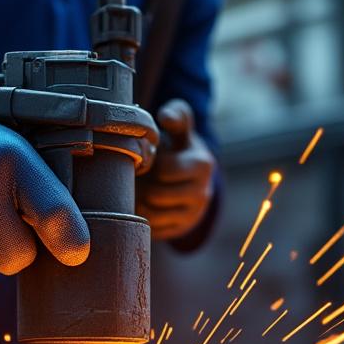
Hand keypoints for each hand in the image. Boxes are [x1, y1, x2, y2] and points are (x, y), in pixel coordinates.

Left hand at [136, 99, 215, 241]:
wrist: (191, 179)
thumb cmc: (178, 149)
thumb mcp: (180, 131)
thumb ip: (177, 115)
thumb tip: (166, 116)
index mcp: (202, 163)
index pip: (166, 169)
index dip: (153, 164)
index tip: (153, 158)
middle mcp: (203, 191)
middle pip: (157, 194)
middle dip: (145, 185)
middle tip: (140, 176)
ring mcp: (194, 214)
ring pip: (154, 214)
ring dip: (142, 202)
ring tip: (141, 189)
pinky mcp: (182, 229)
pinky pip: (155, 229)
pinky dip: (145, 217)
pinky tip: (145, 204)